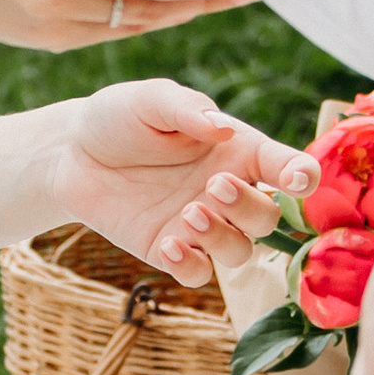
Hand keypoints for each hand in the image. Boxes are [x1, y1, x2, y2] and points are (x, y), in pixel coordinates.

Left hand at [46, 81, 313, 276]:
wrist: (71, 153)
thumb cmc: (119, 117)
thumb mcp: (150, 100)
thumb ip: (185, 110)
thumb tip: (221, 128)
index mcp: (237, 151)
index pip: (286, 168)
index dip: (302, 176)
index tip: (297, 180)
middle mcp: (225, 191)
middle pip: (267, 218)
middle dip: (249, 207)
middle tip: (213, 186)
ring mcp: (199, 225)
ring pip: (239, 252)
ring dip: (222, 238)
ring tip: (188, 212)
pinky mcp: (168, 250)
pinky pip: (197, 274)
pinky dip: (190, 266)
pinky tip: (168, 245)